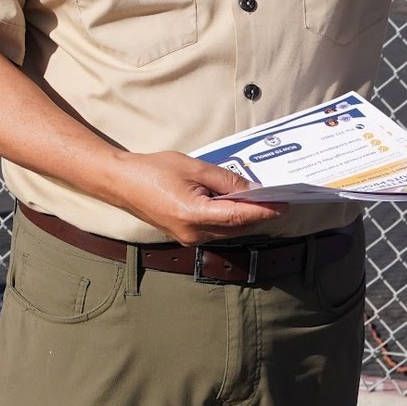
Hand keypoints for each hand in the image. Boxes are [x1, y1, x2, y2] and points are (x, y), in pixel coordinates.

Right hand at [106, 150, 284, 245]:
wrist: (122, 183)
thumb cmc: (154, 170)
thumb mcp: (193, 167)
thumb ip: (225, 179)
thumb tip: (251, 188)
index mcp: (194, 214)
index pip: (239, 215)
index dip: (265, 210)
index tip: (284, 204)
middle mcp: (194, 233)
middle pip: (237, 227)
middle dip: (258, 214)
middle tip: (276, 198)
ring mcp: (188, 238)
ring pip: (228, 231)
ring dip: (244, 217)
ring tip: (259, 200)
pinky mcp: (185, 237)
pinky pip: (215, 231)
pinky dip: (229, 219)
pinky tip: (235, 205)